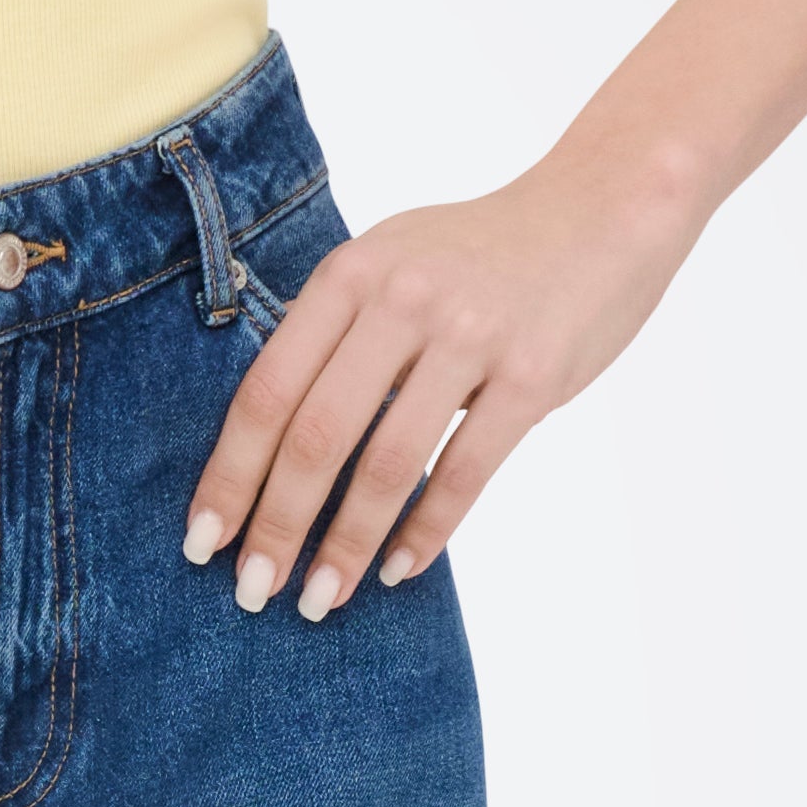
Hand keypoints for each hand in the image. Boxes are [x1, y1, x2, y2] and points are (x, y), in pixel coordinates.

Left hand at [181, 166, 686, 617]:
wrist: (604, 207)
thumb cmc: (482, 251)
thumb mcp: (392, 264)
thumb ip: (337, 335)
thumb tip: (272, 447)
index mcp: (350, 275)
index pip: (268, 391)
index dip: (229, 474)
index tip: (202, 541)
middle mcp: (403, 301)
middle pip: (316, 436)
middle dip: (277, 526)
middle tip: (253, 590)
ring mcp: (471, 337)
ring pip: (388, 465)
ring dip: (347, 545)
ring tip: (321, 599)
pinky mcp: (534, 375)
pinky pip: (466, 472)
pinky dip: (426, 532)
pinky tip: (398, 570)